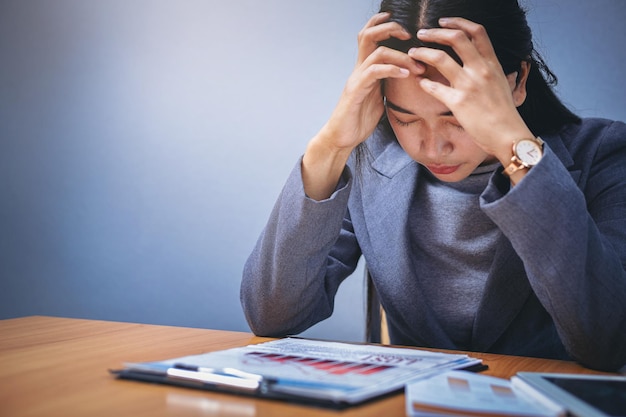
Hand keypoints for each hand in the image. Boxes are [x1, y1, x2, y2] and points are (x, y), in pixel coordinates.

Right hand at [302, 12, 423, 199]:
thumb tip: (407, 79)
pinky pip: (374, 72)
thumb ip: (389, 85)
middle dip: (390, 29)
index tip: (405, 31)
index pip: (370, 38)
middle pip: (368, 35)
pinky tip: (405, 75)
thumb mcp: (380, 98)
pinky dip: (392, 69)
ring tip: (416, 66)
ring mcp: (356, 79)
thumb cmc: (359, 120)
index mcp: (365, 70)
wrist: (342, 138)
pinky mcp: (356, 91)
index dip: (386, 26)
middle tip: (409, 36)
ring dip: (400, 56)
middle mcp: (359, 69)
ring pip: (377, 52)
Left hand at [408, 17, 533, 161]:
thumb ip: (490, 71)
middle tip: (421, 34)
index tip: (442, 22)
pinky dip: (424, 82)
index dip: (458, 22)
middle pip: (455, 39)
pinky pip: (434, 87)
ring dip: (422, 52)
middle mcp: (480, 70)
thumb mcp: (502, 84)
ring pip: (440, 58)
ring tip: (413, 53)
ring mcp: (469, 85)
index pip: (477, 32)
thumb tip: (482, 63)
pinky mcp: (458, 102)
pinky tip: (420, 82)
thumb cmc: (505, 113)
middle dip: (434, 33)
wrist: (508, 134)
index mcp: (492, 63)